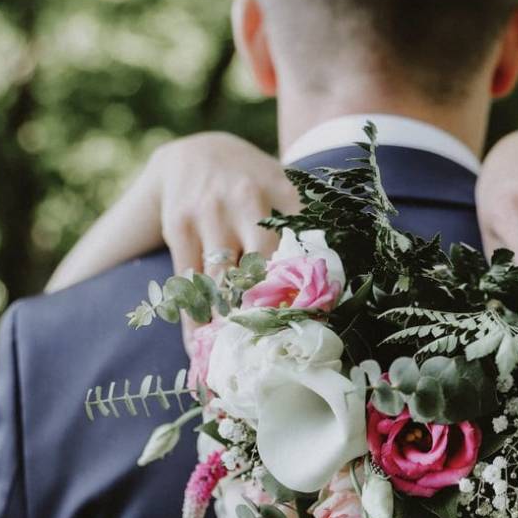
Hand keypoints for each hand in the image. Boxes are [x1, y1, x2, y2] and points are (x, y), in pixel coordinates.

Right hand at [45, 132, 297, 354]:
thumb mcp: (284, 191)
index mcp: (284, 192)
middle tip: (273, 357)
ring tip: (235, 364)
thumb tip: (338, 285)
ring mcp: (209, 213)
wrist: (196, 153)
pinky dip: (195, 318)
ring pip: (221, 281)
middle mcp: (247, 200)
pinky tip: (201, 348)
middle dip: (265, 314)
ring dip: (227, 325)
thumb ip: (306, 229)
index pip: (300, 245)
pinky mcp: (179, 227)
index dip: (307, 287)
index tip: (314, 327)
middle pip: (260, 268)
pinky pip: (189, 282)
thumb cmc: (254, 184)